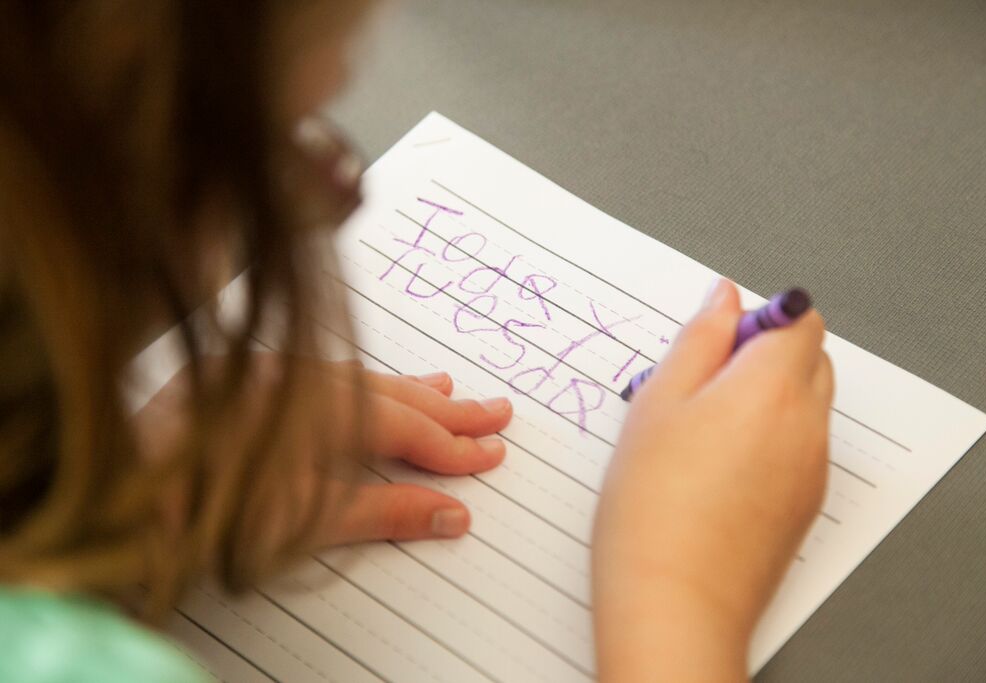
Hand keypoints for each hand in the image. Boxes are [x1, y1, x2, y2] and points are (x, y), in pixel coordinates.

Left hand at [135, 355, 512, 558]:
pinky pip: (325, 375)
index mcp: (318, 408)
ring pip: (359, 378)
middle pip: (390, 393)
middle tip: (496, 413)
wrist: (115, 485)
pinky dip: (359, 385)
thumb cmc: (198, 507)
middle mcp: (299, 378)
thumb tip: (450, 512)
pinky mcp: (247, 381)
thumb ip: (383, 510)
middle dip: (448, 409)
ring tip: (449, 392)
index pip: (405, 428)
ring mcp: (270, 374)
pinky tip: (372, 385)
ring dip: (407, 391)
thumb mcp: (301, 519)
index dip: (452, 447)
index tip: (490, 456)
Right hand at [591, 280, 832, 681]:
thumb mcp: (658, 402)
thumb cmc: (654, 506)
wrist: (675, 601)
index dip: (760, 318)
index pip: (800, 319)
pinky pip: (799, 449)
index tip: (719, 338)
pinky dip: (770, 440)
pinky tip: (715, 470)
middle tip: (702, 383)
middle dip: (766, 354)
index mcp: (771, 388)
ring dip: (767, 398)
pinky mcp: (806, 505)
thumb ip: (697, 339)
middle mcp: (806, 425)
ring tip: (701, 432)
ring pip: (805, 405)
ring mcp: (812, 469)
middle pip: (810, 359)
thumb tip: (724, 298)